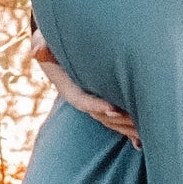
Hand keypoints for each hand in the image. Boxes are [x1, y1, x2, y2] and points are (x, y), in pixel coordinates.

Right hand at [30, 25, 140, 147]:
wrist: (59, 53)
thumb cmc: (53, 43)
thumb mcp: (44, 40)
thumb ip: (41, 44)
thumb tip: (36, 52)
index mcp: (68, 88)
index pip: (81, 100)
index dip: (96, 105)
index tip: (114, 108)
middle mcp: (81, 99)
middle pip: (100, 115)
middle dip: (118, 121)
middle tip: (139, 123)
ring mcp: (93, 103)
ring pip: (110, 121)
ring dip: (125, 129)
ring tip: (146, 132)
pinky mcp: (104, 102)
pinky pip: (115, 121)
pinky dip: (126, 132)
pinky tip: (139, 143)